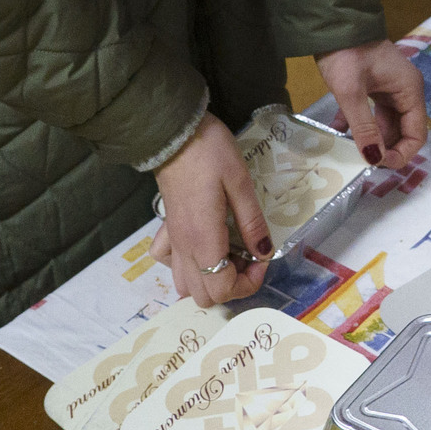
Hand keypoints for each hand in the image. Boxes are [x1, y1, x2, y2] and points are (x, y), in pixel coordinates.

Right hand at [154, 115, 271, 306]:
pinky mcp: (166, 230)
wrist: (174, 132)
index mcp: (203, 240)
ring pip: (184, 286)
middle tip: (248, 256)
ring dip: (210, 279)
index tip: (261, 258)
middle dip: (232, 285)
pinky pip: (168, 263)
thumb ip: (252, 222)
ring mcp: (172, 241)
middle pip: (204, 296)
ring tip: (229, 254)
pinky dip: (186, 266)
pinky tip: (201, 247)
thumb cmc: (210, 153)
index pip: (222, 290)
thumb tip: (265, 253)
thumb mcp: (240, 183)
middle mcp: (184, 248)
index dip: (248, 284)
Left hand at [318, 40, 428, 168]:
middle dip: (384, 148)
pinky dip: (358, 124)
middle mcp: (404, 91)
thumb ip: (364, 127)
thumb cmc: (346, 52)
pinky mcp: (373, 85)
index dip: (402, 154)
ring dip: (370, 138)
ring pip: (385, 124)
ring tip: (349, 150)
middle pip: (402, 131)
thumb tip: (374, 159)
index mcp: (409, 90)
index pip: (417, 134)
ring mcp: (389, 88)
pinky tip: (339, 131)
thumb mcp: (351, 92)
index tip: (378, 164)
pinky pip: (371, 113)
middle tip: (362, 161)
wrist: (332, 22)